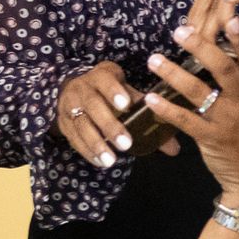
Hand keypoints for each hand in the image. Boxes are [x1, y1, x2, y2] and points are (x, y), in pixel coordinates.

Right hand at [57, 61, 175, 167]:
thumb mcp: (125, 91)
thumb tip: (174, 147)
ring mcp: (69, 107)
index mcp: (100, 76)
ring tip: (111, 161)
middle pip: (93, 106)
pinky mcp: (64, 124)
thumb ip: (148, 112)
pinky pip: (73, 138)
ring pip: (81, 124)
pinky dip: (87, 151)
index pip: (105, 80)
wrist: (71, 87)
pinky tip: (100, 162)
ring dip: (96, 144)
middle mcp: (81, 89)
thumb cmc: (107, 90)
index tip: (126, 104)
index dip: (114, 91)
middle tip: (126, 144)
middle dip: (109, 125)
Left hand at [141, 16, 238, 214]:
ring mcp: (229, 121)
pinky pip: (186, 120)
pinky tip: (152, 99)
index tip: (229, 16)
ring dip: (174, 74)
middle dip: (200, 47)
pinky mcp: (213, 139)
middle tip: (179, 31)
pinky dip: (167, 109)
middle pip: (223, 69)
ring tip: (154, 60)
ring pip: (199, 92)